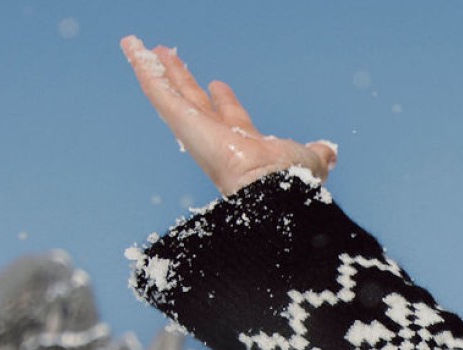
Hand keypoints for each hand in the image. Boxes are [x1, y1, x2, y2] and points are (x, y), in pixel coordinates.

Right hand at [121, 35, 335, 196]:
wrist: (271, 191)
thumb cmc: (290, 182)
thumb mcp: (309, 160)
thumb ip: (316, 154)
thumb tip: (330, 152)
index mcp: (243, 144)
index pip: (229, 115)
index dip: (224, 100)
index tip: (217, 84)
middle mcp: (215, 137)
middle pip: (193, 100)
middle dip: (183, 79)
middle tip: (170, 58)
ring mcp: (195, 129)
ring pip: (168, 93)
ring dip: (153, 69)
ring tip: (137, 46)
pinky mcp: (181, 121)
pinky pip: (157, 90)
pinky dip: (142, 67)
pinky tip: (132, 46)